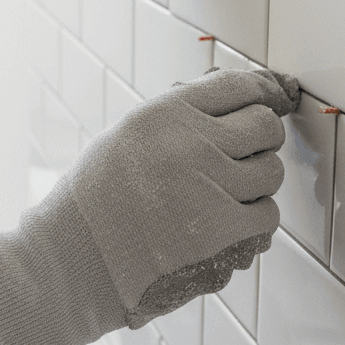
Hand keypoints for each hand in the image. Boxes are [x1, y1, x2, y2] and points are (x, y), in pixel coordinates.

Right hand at [0, 68, 300, 344]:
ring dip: (256, 182)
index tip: (267, 98)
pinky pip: (267, 216)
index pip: (237, 85)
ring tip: (225, 192)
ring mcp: (211, 188)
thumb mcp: (126, 136)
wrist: (73, 260)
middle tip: (244, 152)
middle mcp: (192, 143)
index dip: (259, 91)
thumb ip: (178, 117)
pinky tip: (227, 222)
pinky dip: (253, 220)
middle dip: (260, 137)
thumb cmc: (94, 200)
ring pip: (272, 172)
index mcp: (165, 113)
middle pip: (265, 125)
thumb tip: (234, 98)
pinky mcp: (224, 233)